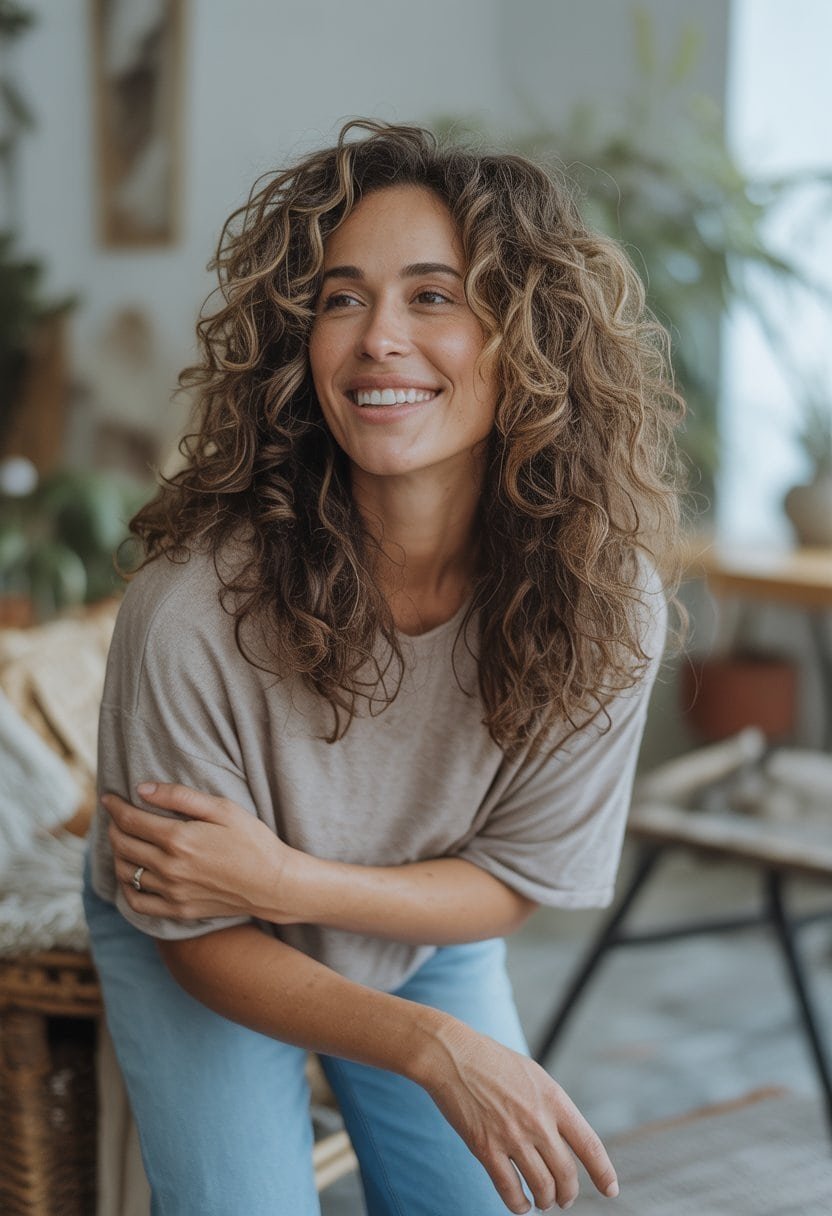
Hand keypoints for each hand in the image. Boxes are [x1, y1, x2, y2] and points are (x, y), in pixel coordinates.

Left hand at [103, 782, 303, 922]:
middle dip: (114, 827)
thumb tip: (142, 789)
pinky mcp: (178, 910)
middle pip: (123, 845)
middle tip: (117, 817)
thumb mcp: (223, 808)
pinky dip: (127, 888)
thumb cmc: (253, 840)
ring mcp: (172, 892)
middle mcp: (169, 868)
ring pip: (126, 872)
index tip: (108, 798)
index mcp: (178, 839)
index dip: (114, 807)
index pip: (130, 820)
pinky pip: (138, 903)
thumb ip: (180, 796)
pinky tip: (132, 875)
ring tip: (124, 842)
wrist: (274, 884)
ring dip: (118, 854)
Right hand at [415, 1018, 617, 1212]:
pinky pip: (510, 1190)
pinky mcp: (486, 1148)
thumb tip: (564, 1136)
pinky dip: (518, 1205)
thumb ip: (551, 1105)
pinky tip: (520, 1205)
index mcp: (554, 1099)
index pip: (590, 1145)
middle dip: (568, 1194)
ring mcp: (512, 1136)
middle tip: (565, 1199)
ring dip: (546, 1201)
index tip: (610, 1190)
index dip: (603, 1173)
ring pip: (542, 1187)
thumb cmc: (492, 1061)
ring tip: (543, 1202)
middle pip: (566, 1173)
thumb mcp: (534, 1075)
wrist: (453, 1055)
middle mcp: (538, 1120)